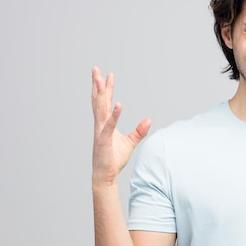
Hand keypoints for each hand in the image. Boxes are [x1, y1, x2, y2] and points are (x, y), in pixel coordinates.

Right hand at [91, 66, 150, 185]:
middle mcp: (100, 125)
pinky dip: (114, 115)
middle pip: (99, 101)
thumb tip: (149, 120)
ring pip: (100, 109)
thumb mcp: (130, 143)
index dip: (106, 89)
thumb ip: (139, 131)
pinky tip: (118, 104)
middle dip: (97, 85)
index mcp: (105, 124)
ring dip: (99, 93)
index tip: (108, 75)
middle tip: (95, 69)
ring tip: (99, 79)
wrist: (106, 176)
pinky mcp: (104, 140)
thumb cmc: (114, 160)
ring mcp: (100, 132)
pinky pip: (109, 125)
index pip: (105, 103)